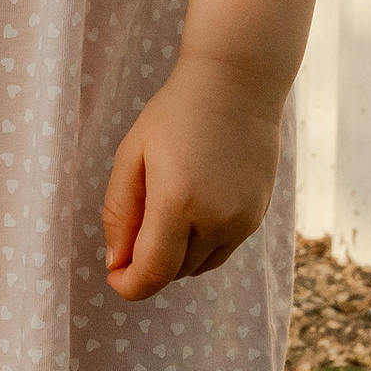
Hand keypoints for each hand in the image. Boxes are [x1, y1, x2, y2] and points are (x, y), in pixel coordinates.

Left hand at [101, 57, 287, 300]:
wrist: (237, 85)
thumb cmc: (175, 114)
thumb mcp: (132, 156)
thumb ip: (119, 213)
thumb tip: (117, 262)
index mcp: (178, 203)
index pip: (152, 273)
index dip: (128, 285)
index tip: (113, 274)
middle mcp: (216, 220)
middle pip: (173, 273)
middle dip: (147, 264)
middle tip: (133, 227)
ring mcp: (242, 221)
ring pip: (197, 267)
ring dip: (174, 257)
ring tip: (164, 210)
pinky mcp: (257, 217)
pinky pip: (220, 251)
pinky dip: (199, 245)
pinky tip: (192, 209)